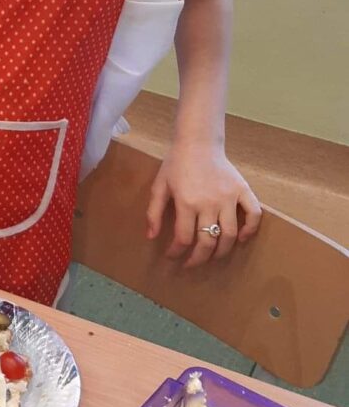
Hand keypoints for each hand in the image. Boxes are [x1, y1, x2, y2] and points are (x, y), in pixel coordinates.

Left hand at [146, 141, 260, 266]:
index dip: (176, 252)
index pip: (183, 238)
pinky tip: (240, 239)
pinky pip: (254, 215)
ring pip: (230, 235)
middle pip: (207, 242)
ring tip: (212, 257)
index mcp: (187, 202)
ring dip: (222, 251)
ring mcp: (229, 198)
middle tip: (192, 264)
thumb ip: (154, 212)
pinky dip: (250, 230)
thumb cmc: (176, 164)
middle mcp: (209, 203)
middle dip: (199, 259)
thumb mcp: (159, 186)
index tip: (172, 257)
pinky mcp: (243, 191)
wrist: (198, 142)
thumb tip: (151, 237)